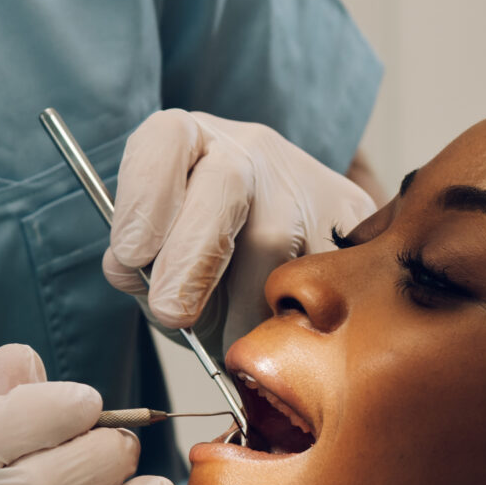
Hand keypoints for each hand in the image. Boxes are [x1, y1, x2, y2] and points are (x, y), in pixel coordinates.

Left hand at [106, 110, 375, 354]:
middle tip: (173, 313)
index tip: (132, 254)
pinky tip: (282, 338)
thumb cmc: (195, 252)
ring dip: (247, 311)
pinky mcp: (353, 215)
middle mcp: (246, 149)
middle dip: (193, 258)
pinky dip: (302, 319)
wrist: (278, 232)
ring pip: (279, 247)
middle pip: (226, 187)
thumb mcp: (152, 253)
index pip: (163, 145)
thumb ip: (136, 267)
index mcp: (186, 140)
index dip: (145, 199)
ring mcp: (305, 180)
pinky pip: (330, 274)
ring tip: (231, 343)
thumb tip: (135, 273)